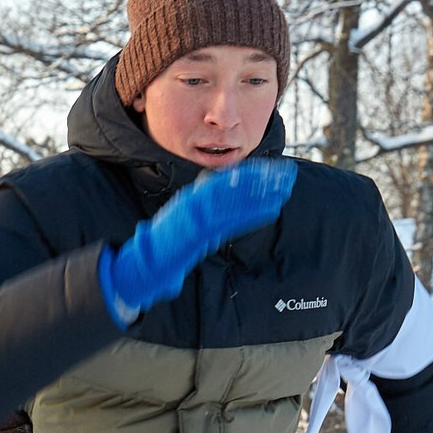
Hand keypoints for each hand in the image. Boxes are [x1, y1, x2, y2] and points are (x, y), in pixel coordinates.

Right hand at [99, 159, 297, 323]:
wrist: (145, 263)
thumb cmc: (161, 247)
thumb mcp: (180, 221)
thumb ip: (197, 211)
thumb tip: (209, 203)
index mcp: (192, 200)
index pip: (226, 183)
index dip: (249, 175)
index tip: (270, 170)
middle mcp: (196, 203)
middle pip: (235, 186)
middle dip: (262, 179)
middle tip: (286, 173)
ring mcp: (198, 214)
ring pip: (236, 197)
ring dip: (262, 191)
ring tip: (284, 186)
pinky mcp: (200, 229)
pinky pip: (231, 217)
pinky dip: (252, 212)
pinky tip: (272, 209)